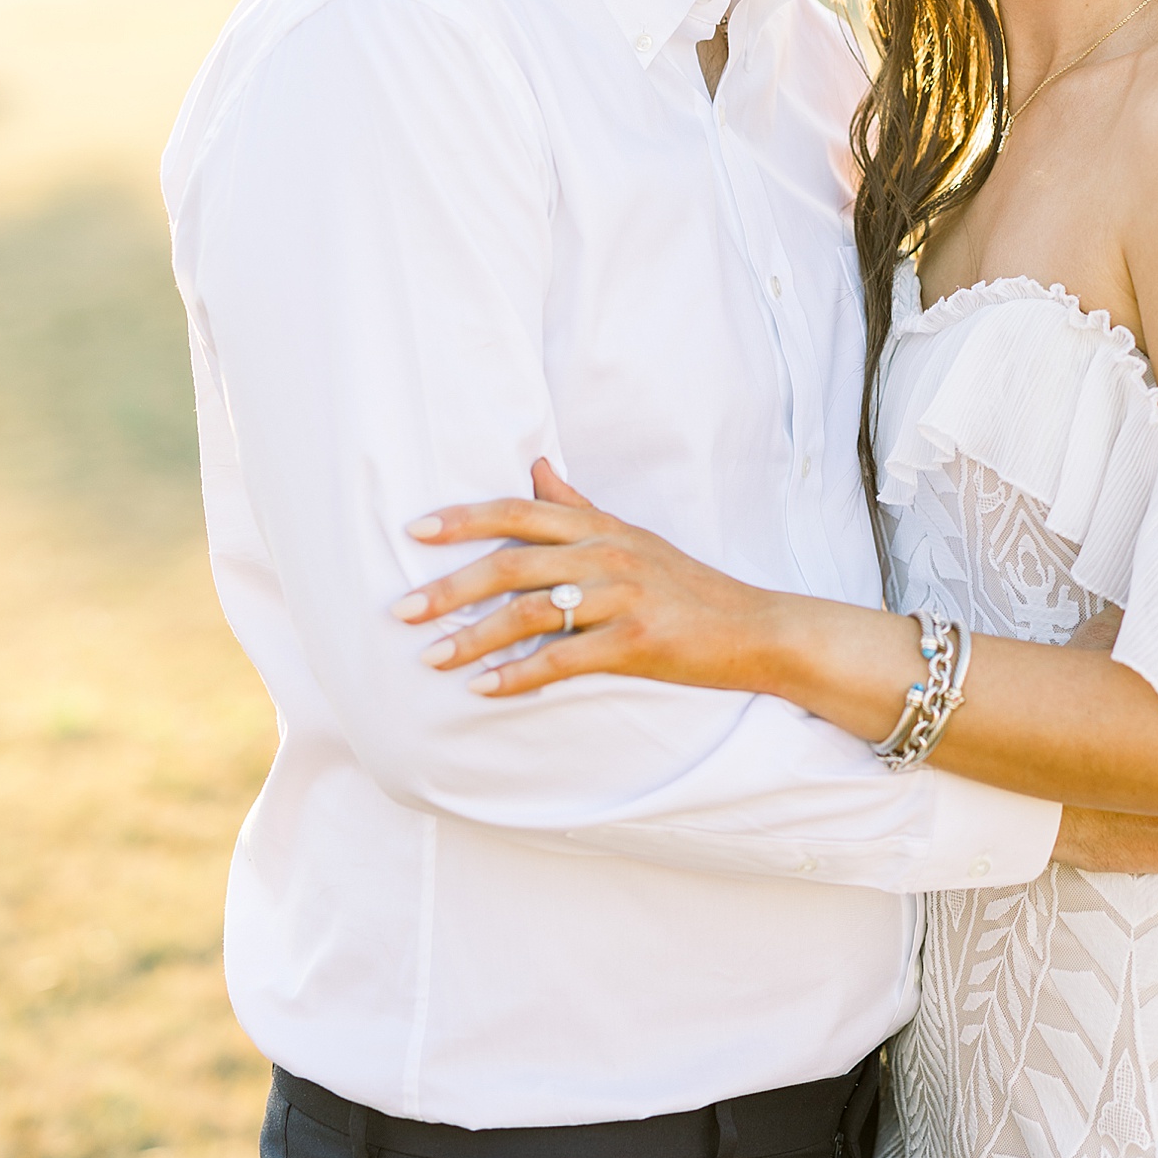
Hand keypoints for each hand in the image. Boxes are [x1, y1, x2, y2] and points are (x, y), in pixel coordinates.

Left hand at [395, 460, 785, 697]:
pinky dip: (518, 675)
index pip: (520, 512)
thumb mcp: (632, 536)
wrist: (756, 629)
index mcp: (600, 527)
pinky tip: (484, 689)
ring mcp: (623, 596)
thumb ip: (577, 506)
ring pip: (530, 612)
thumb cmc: (687, 586)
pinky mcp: (637, 640)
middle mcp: (608, 553)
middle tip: (402, 610)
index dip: (464, 519)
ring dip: (473, 637)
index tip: (415, 530)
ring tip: (432, 658)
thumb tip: (533, 467)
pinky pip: (564, 658)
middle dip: (450, 587)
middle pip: (512, 562)